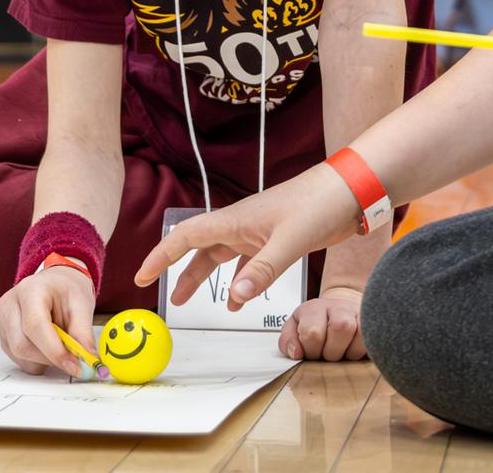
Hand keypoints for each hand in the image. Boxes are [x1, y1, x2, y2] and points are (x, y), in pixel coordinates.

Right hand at [0, 266, 95, 376]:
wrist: (55, 284)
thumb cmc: (66, 290)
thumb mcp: (82, 306)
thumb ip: (83, 334)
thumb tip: (87, 359)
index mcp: (31, 290)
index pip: (35, 325)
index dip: (54, 350)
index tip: (73, 365)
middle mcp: (10, 304)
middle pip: (22, 345)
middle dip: (49, 358)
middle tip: (72, 360)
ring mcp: (3, 320)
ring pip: (19, 355)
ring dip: (43, 361)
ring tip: (59, 346)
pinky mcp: (3, 335)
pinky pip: (16, 358)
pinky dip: (35, 360)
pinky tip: (47, 347)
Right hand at [135, 164, 358, 309]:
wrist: (350, 189)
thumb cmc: (319, 205)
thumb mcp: (290, 241)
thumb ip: (263, 271)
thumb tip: (234, 298)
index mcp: (235, 221)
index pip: (186, 236)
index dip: (161, 256)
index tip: (142, 276)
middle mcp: (241, 225)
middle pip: (199, 249)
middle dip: (178, 271)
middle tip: (162, 295)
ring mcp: (257, 232)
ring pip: (221, 258)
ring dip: (206, 279)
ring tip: (191, 303)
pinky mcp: (275, 239)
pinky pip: (247, 263)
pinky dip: (240, 282)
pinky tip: (240, 302)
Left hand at [279, 285, 365, 360]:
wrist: (338, 310)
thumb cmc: (315, 325)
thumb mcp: (295, 329)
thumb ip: (288, 341)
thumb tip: (296, 353)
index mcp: (314, 309)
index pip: (313, 332)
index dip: (311, 350)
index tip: (310, 353)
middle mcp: (338, 307)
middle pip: (340, 328)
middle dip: (330, 352)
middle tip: (325, 354)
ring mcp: (357, 313)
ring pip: (359, 333)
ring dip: (348, 353)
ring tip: (340, 353)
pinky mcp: (371, 322)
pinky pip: (372, 338)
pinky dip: (362, 351)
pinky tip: (352, 351)